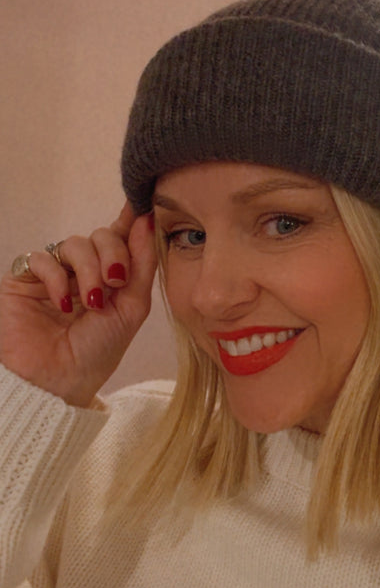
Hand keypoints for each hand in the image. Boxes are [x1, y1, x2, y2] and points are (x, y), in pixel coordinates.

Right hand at [0, 204, 156, 406]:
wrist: (57, 382)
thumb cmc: (96, 352)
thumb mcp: (131, 309)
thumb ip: (142, 265)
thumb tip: (147, 220)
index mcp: (111, 276)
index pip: (123, 237)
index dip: (132, 219)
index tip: (143, 205)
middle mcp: (84, 270)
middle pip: (103, 235)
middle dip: (114, 254)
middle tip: (115, 282)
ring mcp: (55, 273)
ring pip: (76, 243)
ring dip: (89, 271)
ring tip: (91, 302)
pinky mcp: (25, 278)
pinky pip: (44, 258)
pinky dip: (57, 279)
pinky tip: (63, 305)